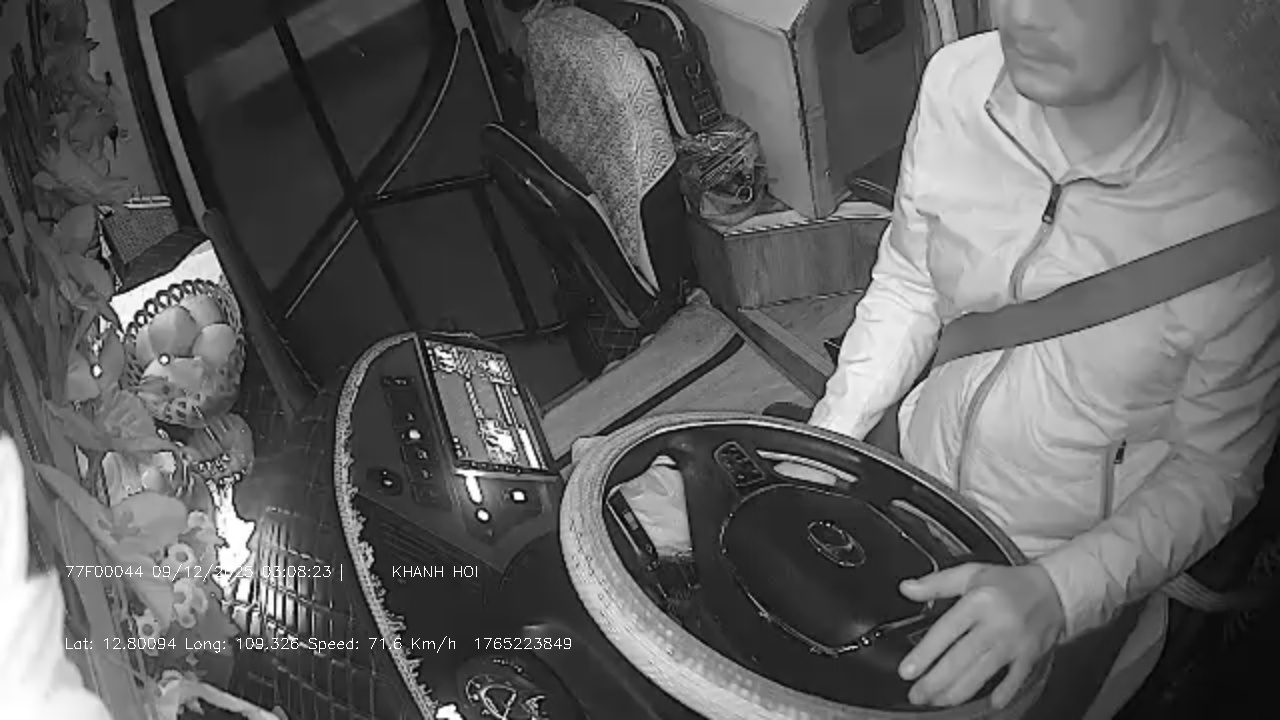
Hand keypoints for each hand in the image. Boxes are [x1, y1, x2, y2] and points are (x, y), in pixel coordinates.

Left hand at [897, 563, 1064, 707]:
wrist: (1054, 590)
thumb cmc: (1008, 583)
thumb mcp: (971, 574)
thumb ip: (937, 583)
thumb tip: (906, 588)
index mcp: (978, 602)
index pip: (946, 631)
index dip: (925, 654)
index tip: (906, 671)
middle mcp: (996, 624)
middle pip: (961, 658)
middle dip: (935, 681)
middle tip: (916, 695)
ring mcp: (1014, 643)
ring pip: (982, 673)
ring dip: (957, 692)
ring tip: (936, 701)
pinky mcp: (1030, 657)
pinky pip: (1014, 680)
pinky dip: (1002, 694)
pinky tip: (988, 704)